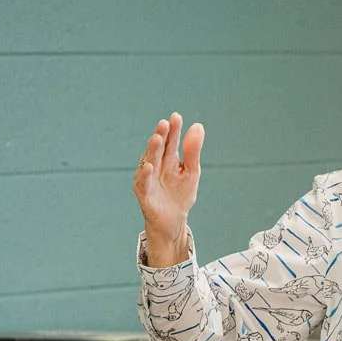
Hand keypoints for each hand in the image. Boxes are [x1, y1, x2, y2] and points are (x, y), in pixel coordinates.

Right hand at [134, 113, 203, 265]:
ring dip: (152, 150)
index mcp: (168, 159)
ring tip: (156, 138)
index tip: (176, 117)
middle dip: (161, 136)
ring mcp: (148, 179)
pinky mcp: (144, 194)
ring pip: (149, 161)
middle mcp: (156, 165)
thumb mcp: (191, 172)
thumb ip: (192, 151)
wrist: (173, 222)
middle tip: (164, 123)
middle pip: (158, 148)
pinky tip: (149, 166)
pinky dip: (145, 175)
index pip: (170, 141)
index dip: (173, 130)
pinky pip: (143, 183)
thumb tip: (198, 126)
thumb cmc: (180, 195)